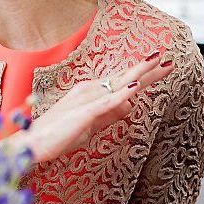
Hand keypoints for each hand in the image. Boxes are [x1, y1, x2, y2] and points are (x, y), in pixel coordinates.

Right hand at [26, 53, 173, 163]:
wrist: (35, 143)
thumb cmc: (59, 135)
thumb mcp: (92, 124)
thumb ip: (110, 114)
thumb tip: (130, 105)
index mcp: (91, 93)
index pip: (122, 81)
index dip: (143, 74)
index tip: (162, 67)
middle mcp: (89, 91)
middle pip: (124, 78)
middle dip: (148, 69)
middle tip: (168, 60)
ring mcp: (87, 100)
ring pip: (119, 84)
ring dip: (139, 73)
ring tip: (158, 63)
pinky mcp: (84, 113)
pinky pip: (107, 102)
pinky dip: (122, 94)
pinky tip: (135, 87)